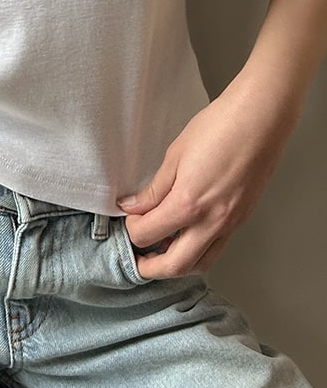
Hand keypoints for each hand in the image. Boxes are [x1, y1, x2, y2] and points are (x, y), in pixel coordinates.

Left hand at [117, 78, 301, 279]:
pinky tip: (187, 234)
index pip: (148, 235)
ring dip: (177, 264)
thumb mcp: (175, 155)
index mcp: (188, 205)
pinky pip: (217, 248)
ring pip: (200, 264)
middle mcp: (211, 222)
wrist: (259, 120)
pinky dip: (198, 251)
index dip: (132, 229)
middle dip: (150, 266)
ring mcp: (229, 224)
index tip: (128, 217)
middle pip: (174, 266)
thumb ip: (154, 189)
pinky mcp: (241, 219)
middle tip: (138, 257)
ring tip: (161, 249)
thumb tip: (133, 206)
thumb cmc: (218, 129)